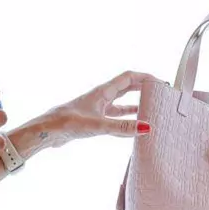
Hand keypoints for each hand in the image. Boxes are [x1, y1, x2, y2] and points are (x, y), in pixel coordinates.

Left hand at [41, 71, 159, 147]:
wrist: (48, 131)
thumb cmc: (68, 122)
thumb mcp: (98, 125)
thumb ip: (122, 128)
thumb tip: (146, 128)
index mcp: (102, 92)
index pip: (128, 77)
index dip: (144, 77)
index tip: (160, 82)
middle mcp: (101, 97)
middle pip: (126, 86)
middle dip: (143, 87)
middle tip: (159, 91)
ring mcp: (97, 108)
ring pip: (121, 102)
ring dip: (136, 102)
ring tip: (151, 106)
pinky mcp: (94, 119)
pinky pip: (115, 116)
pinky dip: (126, 118)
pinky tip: (134, 124)